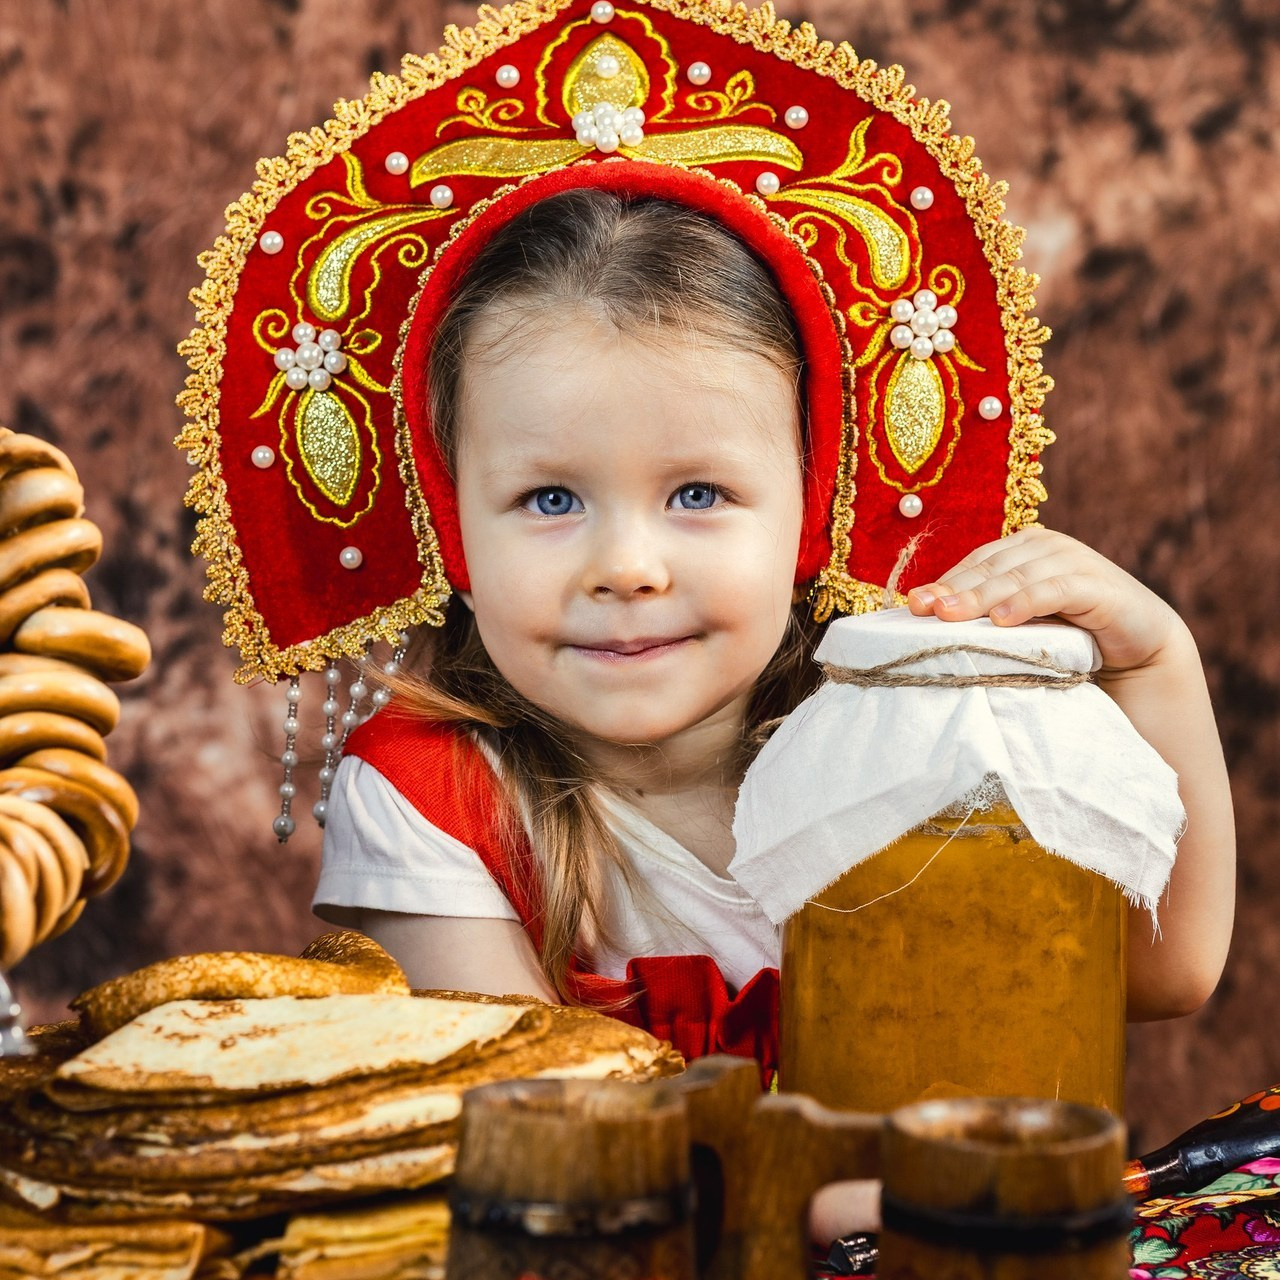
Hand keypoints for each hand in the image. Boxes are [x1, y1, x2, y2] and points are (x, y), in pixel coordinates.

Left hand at [905, 526, 1180, 671]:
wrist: (1138, 648)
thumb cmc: (1069, 633)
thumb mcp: (1022, 618)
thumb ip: (985, 610)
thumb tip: (926, 613)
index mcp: (1024, 547)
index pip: (976, 561)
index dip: (945, 581)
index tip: (913, 605)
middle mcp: (1047, 546)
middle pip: (991, 568)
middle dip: (955, 590)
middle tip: (924, 611)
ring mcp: (1074, 561)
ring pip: (1017, 577)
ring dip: (982, 597)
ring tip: (951, 617)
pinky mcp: (1097, 585)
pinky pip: (1055, 590)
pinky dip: (1026, 602)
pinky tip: (1002, 620)